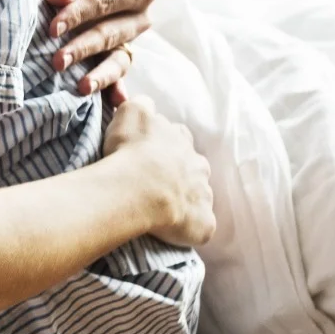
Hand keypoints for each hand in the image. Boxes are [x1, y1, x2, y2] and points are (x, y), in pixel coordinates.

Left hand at [4, 0, 155, 101]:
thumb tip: (58, 0)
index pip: (106, 3)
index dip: (80, 14)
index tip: (53, 25)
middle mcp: (138, 14)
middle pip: (111, 34)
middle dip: (84, 47)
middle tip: (57, 61)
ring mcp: (127, 37)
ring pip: (117, 58)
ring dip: (99, 74)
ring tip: (80, 88)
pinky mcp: (113, 53)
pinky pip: (115, 72)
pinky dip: (113, 88)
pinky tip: (111, 104)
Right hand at [102, 96, 213, 246]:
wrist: (137, 188)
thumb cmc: (131, 151)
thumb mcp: (132, 112)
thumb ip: (142, 104)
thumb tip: (147, 105)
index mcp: (181, 140)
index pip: (178, 138)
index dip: (165, 146)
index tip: (150, 154)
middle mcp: (198, 165)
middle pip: (194, 168)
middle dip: (180, 174)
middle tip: (156, 184)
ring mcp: (203, 195)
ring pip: (199, 196)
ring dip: (185, 200)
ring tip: (162, 209)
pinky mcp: (203, 223)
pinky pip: (201, 226)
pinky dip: (190, 227)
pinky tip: (173, 229)